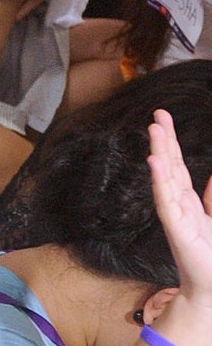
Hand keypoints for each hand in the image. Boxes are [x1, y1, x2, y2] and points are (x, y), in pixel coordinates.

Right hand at [150, 108, 211, 311]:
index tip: (162, 118)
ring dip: (161, 154)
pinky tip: (155, 163)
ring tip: (155, 130)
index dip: (171, 142)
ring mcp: (176, 217)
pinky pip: (167, 202)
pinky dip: (160, 181)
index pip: (177, 166)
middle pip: (170, 167)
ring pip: (166, 179)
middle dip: (164, 140)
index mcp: (188, 202)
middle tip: (158, 115)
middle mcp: (179, 206)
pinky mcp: (178, 230)